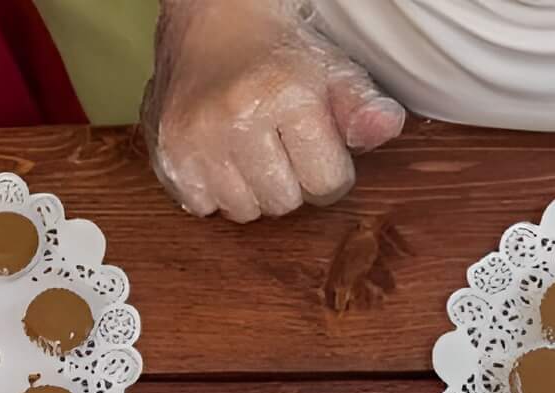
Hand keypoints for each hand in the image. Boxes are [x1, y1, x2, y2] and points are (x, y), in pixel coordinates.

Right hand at [143, 0, 404, 220]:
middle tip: (281, 145)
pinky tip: (222, 156)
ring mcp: (195, 139)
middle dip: (290, 182)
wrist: (213, 19)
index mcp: (284, 97)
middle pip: (284, 204)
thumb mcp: (333, 71)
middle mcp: (235, 119)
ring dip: (253, 190)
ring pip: (244, 211)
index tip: (316, 146)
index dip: (328, 170)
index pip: (327, 184)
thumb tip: (386, 127)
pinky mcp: (167, 153)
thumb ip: (362, 105)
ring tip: (251, 150)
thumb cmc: (280, 51)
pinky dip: (216, 190)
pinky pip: (204, 207)